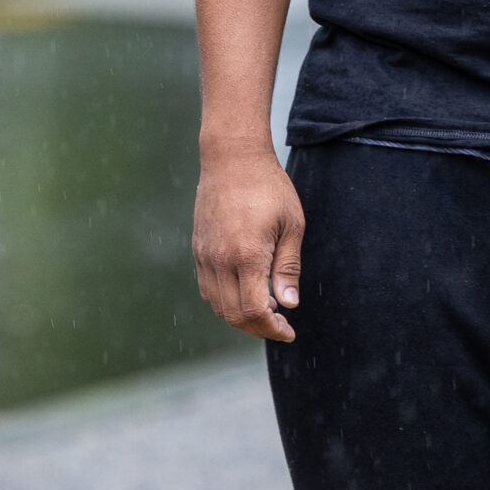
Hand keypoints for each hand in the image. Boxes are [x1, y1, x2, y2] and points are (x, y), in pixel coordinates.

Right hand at [193, 144, 305, 342]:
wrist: (232, 157)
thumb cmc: (269, 187)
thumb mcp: (292, 224)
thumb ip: (288, 267)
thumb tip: (289, 304)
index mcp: (247, 254)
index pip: (255, 310)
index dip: (272, 328)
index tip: (289, 331)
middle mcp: (220, 259)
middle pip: (233, 314)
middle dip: (258, 328)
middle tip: (280, 322)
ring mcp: (205, 254)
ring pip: (217, 305)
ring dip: (240, 315)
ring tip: (265, 305)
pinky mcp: (198, 248)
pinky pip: (207, 287)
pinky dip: (224, 300)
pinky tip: (245, 289)